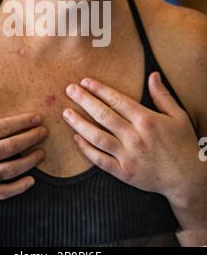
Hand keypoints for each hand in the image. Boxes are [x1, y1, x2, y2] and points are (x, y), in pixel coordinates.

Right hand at [0, 85, 46, 207]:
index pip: (1, 127)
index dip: (22, 122)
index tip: (37, 118)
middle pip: (9, 146)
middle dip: (31, 138)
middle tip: (44, 132)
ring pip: (9, 169)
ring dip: (29, 161)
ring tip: (42, 153)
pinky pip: (0, 192)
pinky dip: (18, 188)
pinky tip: (31, 180)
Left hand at [62, 72, 200, 205]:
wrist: (188, 179)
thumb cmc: (183, 144)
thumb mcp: (179, 116)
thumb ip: (162, 96)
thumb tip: (153, 74)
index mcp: (147, 120)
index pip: (117, 100)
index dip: (99, 89)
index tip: (85, 81)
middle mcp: (135, 136)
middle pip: (103, 115)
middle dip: (84, 100)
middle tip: (69, 89)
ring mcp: (128, 156)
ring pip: (97, 137)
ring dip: (79, 123)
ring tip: (66, 112)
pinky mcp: (124, 172)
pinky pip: (100, 160)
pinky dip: (86, 149)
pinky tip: (76, 138)